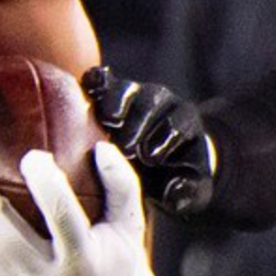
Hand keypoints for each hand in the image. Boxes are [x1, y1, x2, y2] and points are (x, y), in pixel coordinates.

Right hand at [81, 67, 217, 215]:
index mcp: (184, 122)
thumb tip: (176, 191)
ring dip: (117, 103)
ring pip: (126, 91)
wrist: (154, 167)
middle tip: (126, 149)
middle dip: (139, 125)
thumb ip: (187, 193)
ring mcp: (134, 94)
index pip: (179, 123)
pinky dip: (96, 83)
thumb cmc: (172, 179)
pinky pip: (102, 82)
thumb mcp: (187, 192)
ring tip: (109, 121)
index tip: (151, 159)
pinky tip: (87, 89)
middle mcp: (161, 102)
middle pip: (151, 104)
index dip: (167, 137)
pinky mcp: (110, 91)